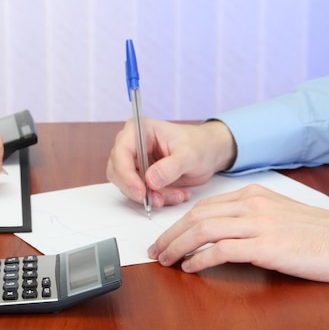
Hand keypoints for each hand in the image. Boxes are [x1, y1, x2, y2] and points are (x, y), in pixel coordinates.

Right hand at [106, 118, 236, 206]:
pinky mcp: (141, 176)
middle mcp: (132, 144)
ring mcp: (135, 161)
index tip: (141, 192)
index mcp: (139, 129)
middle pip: (118, 171)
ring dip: (151, 196)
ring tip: (177, 195)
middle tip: (158, 200)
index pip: (121, 152)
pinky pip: (140, 193)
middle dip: (138, 189)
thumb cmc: (200, 145)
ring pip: (128, 186)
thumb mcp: (190, 154)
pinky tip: (176, 194)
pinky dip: (157, 198)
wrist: (210, 152)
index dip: (126, 174)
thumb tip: (150, 180)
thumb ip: (171, 167)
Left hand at [147, 184, 328, 281]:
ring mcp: (258, 224)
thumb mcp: (276, 214)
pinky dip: (199, 259)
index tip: (165, 237)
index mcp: (252, 195)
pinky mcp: (266, 246)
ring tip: (165, 260)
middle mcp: (251, 205)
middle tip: (155, 250)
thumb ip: (246, 217)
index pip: (203, 206)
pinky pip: (221, 250)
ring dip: (177, 246)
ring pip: (203, 230)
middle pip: (196, 216)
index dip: (178, 223)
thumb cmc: (313, 233)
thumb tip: (215, 232)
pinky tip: (190, 267)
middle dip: (170, 235)